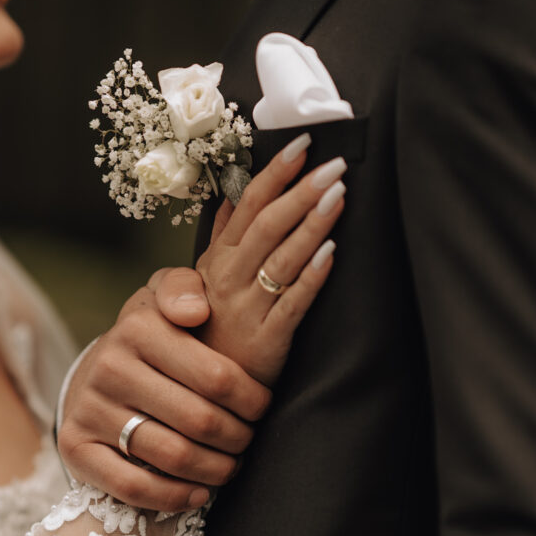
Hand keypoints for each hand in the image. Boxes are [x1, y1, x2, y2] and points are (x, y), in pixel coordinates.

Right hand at [57, 281, 270, 511]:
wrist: (95, 370)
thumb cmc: (153, 336)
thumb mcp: (165, 297)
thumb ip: (184, 289)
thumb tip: (195, 313)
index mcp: (139, 327)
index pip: (218, 377)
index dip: (252, 401)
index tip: (261, 407)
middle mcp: (110, 367)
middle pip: (200, 421)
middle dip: (238, 438)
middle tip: (248, 441)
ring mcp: (89, 409)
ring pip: (173, 456)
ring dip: (215, 470)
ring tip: (230, 466)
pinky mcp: (75, 447)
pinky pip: (132, 485)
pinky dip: (174, 496)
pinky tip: (199, 493)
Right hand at [194, 144, 344, 383]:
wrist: (196, 391)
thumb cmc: (209, 329)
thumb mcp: (203, 279)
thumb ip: (221, 237)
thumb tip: (233, 195)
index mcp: (217, 260)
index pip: (247, 206)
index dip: (274, 174)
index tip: (301, 145)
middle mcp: (229, 280)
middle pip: (266, 226)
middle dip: (301, 191)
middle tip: (333, 165)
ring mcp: (246, 309)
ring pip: (280, 258)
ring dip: (311, 224)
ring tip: (339, 194)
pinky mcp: (265, 341)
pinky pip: (291, 304)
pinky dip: (311, 277)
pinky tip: (331, 254)